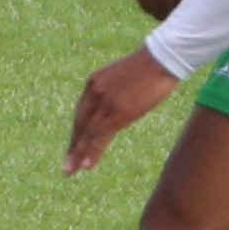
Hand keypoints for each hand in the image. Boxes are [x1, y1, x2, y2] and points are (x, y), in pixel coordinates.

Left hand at [64, 45, 179, 176]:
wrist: (160, 58)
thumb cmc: (149, 66)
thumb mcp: (123, 76)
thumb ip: (114, 90)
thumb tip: (118, 103)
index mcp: (94, 82)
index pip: (81, 112)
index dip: (78, 131)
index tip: (74, 144)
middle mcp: (94, 92)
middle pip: (80, 124)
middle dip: (73, 145)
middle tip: (67, 164)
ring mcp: (105, 103)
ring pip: (87, 133)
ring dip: (78, 154)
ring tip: (71, 170)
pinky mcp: (117, 112)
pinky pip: (100, 136)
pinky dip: (92, 152)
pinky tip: (86, 165)